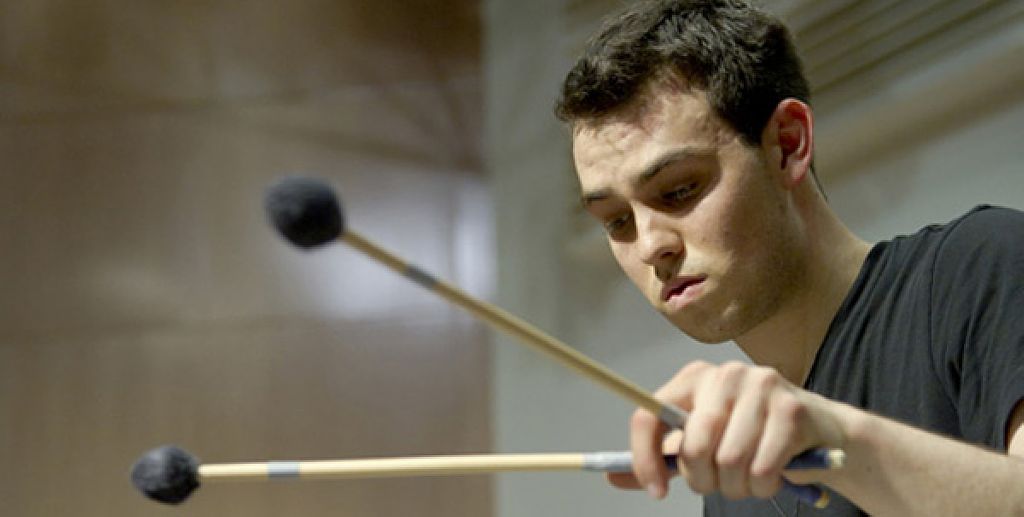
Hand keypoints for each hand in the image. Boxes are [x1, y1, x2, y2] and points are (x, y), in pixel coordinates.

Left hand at [612, 360, 845, 499]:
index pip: (649, 415)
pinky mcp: (791, 408)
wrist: (818, 430)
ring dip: (737, 488)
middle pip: (692, 446)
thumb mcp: (702, 444)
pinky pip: (762, 468)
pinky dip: (763, 485)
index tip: (656, 492)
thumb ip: (662, 459)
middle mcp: (723, 375)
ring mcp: (760, 385)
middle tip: (718, 484)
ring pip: (729, 461)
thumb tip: (614, 476)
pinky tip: (771, 475)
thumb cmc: (751, 437)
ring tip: (748, 480)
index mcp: (692, 379)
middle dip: (703, 480)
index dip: (644, 459)